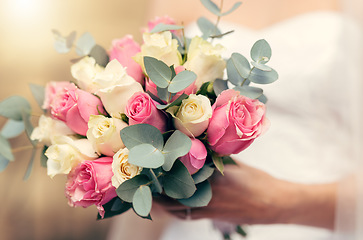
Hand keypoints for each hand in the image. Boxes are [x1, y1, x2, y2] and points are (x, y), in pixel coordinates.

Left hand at [155, 160, 336, 228]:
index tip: (148, 163)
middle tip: (141, 179)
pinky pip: (187, 215)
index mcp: (214, 177)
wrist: (275, 204)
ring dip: (161, 201)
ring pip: (177, 207)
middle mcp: (207, 194)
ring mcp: (209, 208)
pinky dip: (174, 210)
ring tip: (148, 193)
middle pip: (173, 192)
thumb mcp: (238, 161)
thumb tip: (200, 143)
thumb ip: (217, 155)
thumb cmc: (258, 180)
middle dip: (155, 187)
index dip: (162, 169)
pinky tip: (166, 205)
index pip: (181, 172)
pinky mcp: (211, 216)